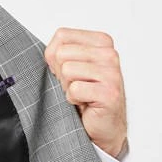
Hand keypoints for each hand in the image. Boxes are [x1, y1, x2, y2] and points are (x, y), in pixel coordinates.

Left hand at [44, 27, 127, 158]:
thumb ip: (58, 53)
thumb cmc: (86, 96)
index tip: (70, 72)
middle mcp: (109, 54)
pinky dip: (73, 100)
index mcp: (101, 42)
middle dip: (61, 74)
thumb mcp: (70, 67)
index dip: (56, 58)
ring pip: (67, 70)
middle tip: (77, 86)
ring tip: (82, 95)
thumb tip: (49, 53)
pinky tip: (86, 104)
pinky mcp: (109, 93)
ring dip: (68, 88)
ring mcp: (111, 73)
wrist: (104, 125)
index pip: (61, 36)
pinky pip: (75, 90)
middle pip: (61, 53)